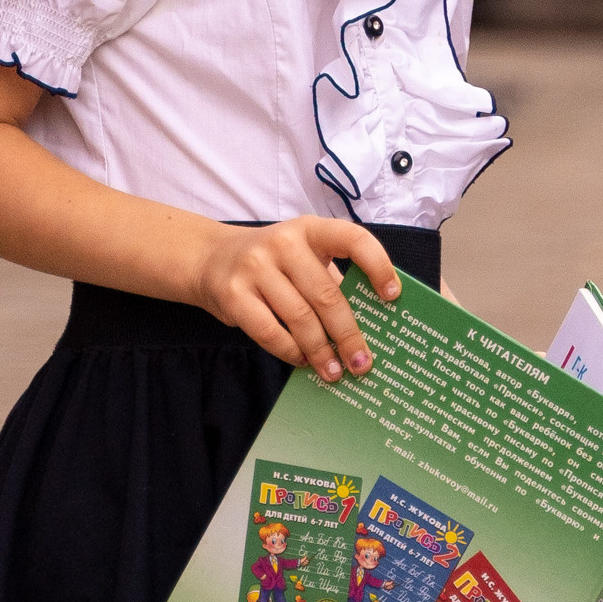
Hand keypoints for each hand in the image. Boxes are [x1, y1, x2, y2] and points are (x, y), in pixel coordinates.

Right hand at [193, 214, 401, 381]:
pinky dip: (290, 351)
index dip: (378, 266)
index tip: (393, 296)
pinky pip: (270, 331)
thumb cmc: (271, 263)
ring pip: (300, 318)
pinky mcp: (234, 294)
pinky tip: (302, 361)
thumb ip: (329, 278)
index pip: (353, 239)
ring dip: (321, 351)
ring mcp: (256, 267)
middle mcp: (284, 243)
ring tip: (334, 372)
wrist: (209, 258)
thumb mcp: (301, 255)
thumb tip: (368, 324)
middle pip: (327, 295)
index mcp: (311, 229)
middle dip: (349, 335)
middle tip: (363, 363)